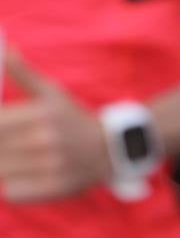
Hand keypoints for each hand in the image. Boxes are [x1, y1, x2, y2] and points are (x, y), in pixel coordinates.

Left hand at [0, 49, 110, 201]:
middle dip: (2, 144)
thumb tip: (4, 47)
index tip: (6, 126)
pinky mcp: (51, 189)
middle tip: (15, 141)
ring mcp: (49, 166)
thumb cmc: (73, 117)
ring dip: (6, 164)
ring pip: (0, 169)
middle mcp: (45, 139)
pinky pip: (11, 190)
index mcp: (42, 113)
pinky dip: (14, 184)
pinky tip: (30, 174)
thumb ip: (23, 72)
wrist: (111, 149)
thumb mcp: (52, 92)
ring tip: (23, 157)